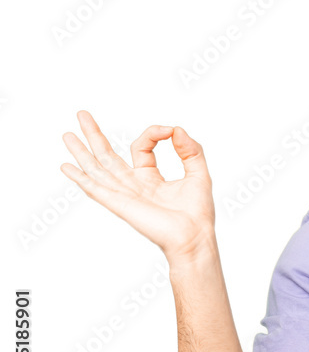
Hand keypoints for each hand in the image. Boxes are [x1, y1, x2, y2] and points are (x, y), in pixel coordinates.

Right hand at [60, 110, 215, 260]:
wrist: (194, 236)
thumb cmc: (197, 212)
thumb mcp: (198, 173)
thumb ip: (190, 150)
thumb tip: (176, 129)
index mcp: (150, 178)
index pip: (141, 147)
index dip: (154, 133)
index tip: (170, 131)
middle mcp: (133, 185)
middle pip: (108, 155)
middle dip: (94, 135)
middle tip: (81, 114)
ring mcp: (125, 194)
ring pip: (98, 168)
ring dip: (81, 152)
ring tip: (67, 135)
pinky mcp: (120, 204)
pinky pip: (96, 189)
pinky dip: (81, 178)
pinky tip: (66, 167)